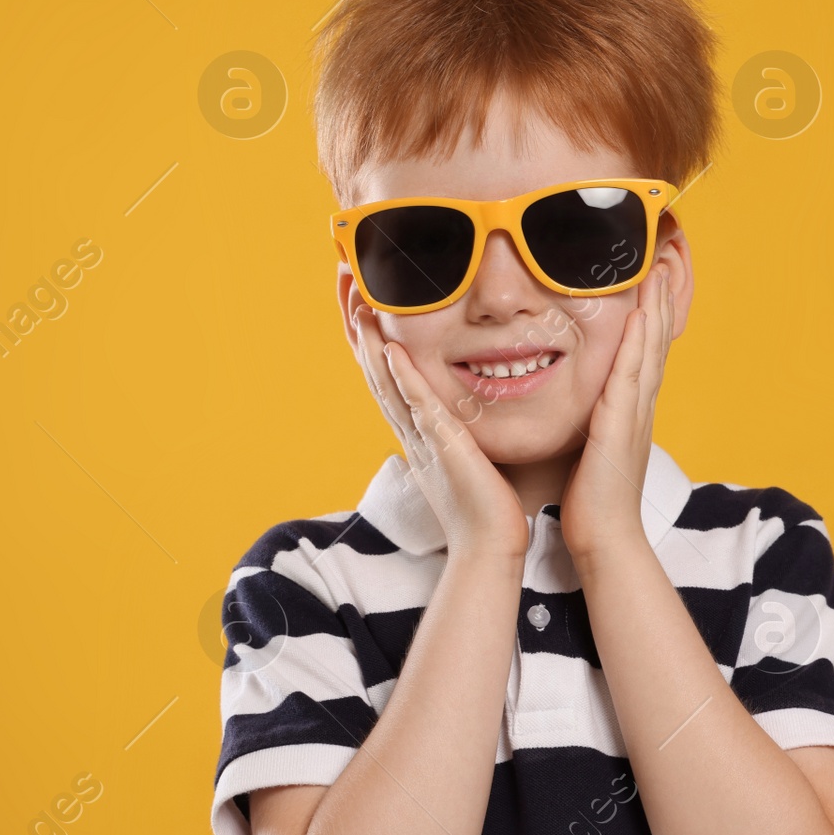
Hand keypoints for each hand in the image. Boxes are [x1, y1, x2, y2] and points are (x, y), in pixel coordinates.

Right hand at [352, 305, 528, 561]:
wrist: (490, 546)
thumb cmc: (488, 507)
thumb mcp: (468, 456)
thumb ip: (460, 430)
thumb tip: (461, 413)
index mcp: (416, 433)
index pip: (385, 377)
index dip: (368, 340)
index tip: (357, 302)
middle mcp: (411, 433)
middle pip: (374, 373)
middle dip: (357, 330)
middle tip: (342, 288)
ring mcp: (423, 440)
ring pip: (387, 385)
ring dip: (370, 346)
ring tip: (357, 307)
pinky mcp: (443, 448)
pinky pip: (418, 406)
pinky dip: (403, 378)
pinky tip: (392, 350)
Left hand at [560, 261, 673, 566]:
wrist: (604, 538)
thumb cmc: (591, 501)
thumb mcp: (591, 451)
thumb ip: (590, 425)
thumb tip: (582, 410)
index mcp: (630, 413)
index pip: (642, 355)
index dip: (649, 320)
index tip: (649, 285)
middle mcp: (638, 409)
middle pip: (653, 345)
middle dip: (658, 304)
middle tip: (663, 265)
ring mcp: (634, 416)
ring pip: (647, 353)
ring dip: (654, 312)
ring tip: (657, 276)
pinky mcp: (620, 426)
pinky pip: (630, 376)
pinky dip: (637, 344)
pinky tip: (638, 317)